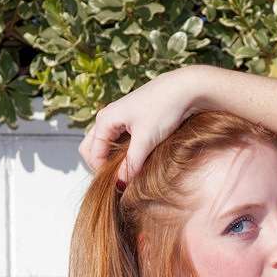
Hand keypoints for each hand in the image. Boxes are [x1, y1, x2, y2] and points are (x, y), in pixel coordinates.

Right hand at [78, 67, 204, 187]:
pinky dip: (121, 154)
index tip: (118, 188)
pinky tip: (136, 161)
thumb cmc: (163, 108)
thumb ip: (131, 164)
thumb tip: (120, 184)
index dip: (103, 174)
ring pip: (103, 145)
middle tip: (119, 181)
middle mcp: (107, 118)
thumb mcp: (146, 140)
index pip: (93, 155)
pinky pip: (116, 141)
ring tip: (129, 172)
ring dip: (111, 161)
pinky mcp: (130, 121)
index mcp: (105, 120)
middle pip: (91, 149)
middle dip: (101, 167)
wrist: (184, 88)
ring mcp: (117, 118)